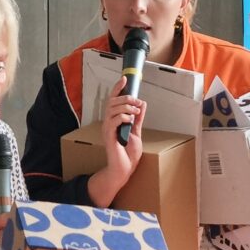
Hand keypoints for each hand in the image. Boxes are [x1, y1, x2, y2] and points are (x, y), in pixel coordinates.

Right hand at [94, 76, 146, 197]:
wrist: (124, 169)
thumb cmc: (127, 154)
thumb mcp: (136, 132)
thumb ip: (138, 118)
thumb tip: (142, 104)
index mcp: (113, 121)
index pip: (113, 100)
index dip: (117, 89)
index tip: (124, 80)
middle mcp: (108, 123)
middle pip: (112, 102)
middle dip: (126, 98)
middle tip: (137, 103)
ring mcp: (108, 130)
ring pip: (112, 109)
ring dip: (126, 107)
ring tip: (135, 112)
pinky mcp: (109, 137)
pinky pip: (113, 121)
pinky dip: (123, 117)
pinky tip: (130, 120)